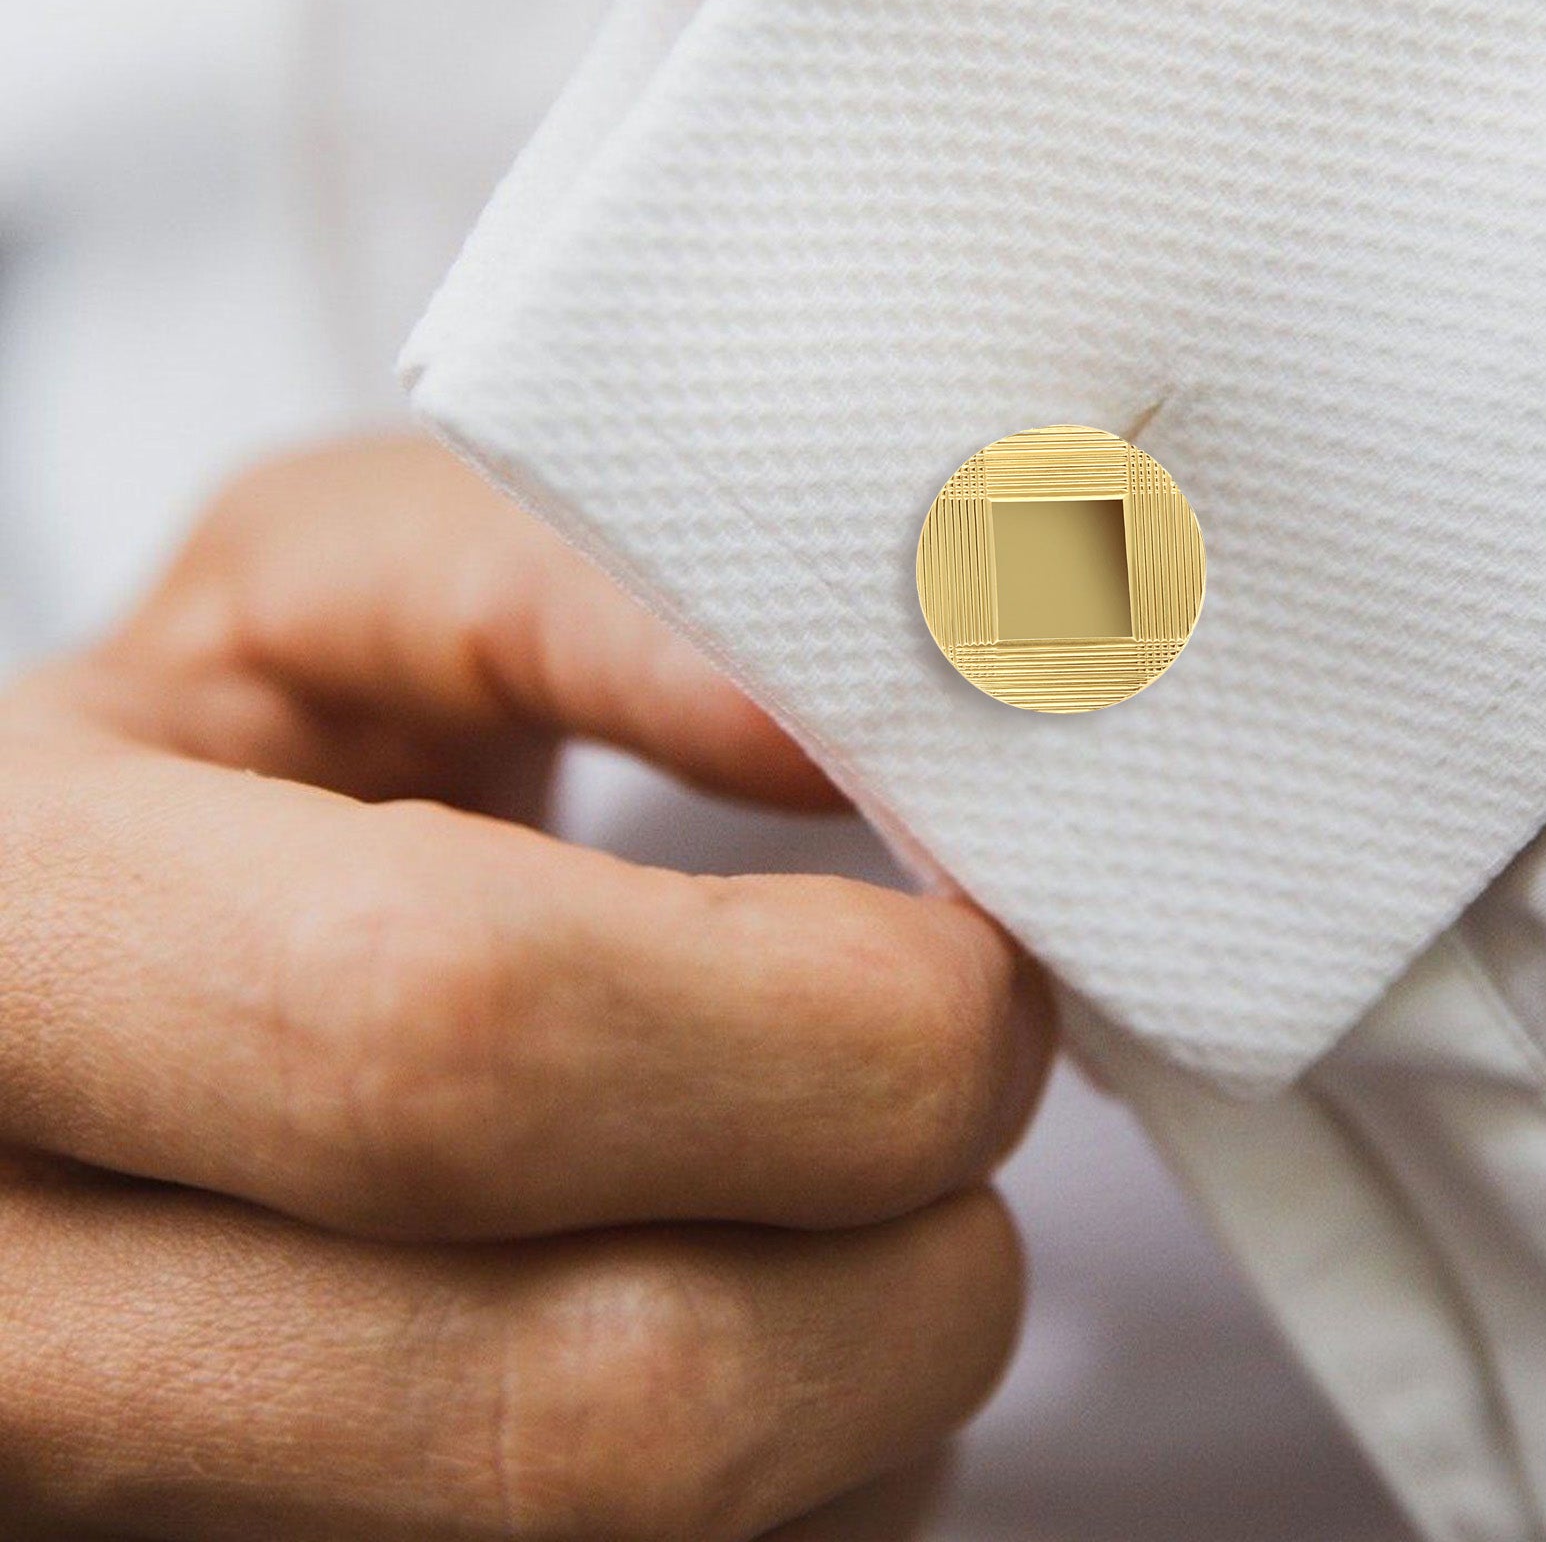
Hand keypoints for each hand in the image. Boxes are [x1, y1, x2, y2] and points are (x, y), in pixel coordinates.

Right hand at [0, 438, 1051, 1539]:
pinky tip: (755, 1296)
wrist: (65, 985)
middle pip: (597, 1401)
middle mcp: (18, 1311)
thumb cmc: (212, 756)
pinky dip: (824, 1476)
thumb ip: (593, 601)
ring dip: (882, 1364)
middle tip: (959, 1062)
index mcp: (2, 948)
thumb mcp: (330, 588)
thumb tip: (877, 710)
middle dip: (911, 1233)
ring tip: (841, 1165)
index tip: (960, 955)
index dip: (808, 1017)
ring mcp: (135, 1526)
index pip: (448, 1044)